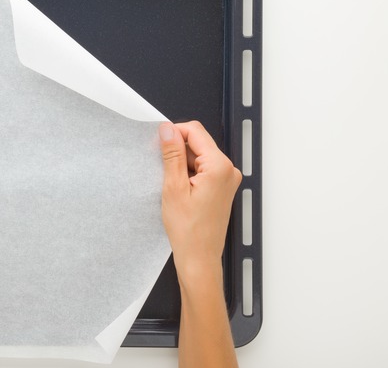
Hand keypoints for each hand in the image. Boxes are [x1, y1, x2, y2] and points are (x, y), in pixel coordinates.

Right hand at [158, 121, 241, 282]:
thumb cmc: (189, 231)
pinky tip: (179, 189)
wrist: (199, 257)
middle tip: (161, 168)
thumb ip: (171, 154)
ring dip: (182, 163)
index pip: (195, 132)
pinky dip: (188, 173)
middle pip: (198, 143)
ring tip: (172, 185)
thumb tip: (167, 130)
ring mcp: (227, 180)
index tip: (159, 141)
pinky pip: (203, 169)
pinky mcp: (222, 188)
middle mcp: (228, 171)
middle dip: (178, 150)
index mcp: (220, 167)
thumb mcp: (173, 187)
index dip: (174, 132)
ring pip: (199, 156)